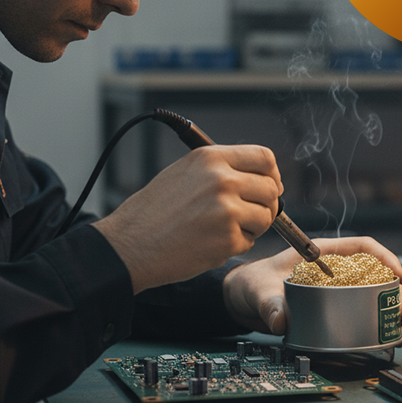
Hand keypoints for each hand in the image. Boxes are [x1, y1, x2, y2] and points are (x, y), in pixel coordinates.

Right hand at [93, 145, 282, 293]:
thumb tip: (258, 175)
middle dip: (264, 204)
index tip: (270, 185)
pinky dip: (236, 245)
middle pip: (271, 189)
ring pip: (266, 217)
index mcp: (211, 158)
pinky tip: (209, 243)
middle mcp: (221, 179)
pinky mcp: (227, 239)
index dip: (272, 174)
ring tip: (221, 229)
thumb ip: (221, 169)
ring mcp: (226, 210)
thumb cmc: (153, 212)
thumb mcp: (185, 172)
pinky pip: (250, 241)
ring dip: (251, 227)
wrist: (129, 245)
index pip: (264, 157)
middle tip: (244, 215)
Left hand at [223, 237, 401, 336]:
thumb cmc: (252, 283)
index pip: (362, 247)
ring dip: (390, 307)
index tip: (399, 275)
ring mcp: (334, 287)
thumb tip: (280, 320)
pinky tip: (385, 334)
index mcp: (321, 253)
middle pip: (374, 272)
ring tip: (401, 326)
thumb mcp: (259, 291)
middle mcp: (332, 268)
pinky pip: (360, 307)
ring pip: (372, 291)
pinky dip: (376, 320)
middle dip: (395, 291)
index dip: (385, 257)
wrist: (241, 297)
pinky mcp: (332, 304)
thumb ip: (269, 304)